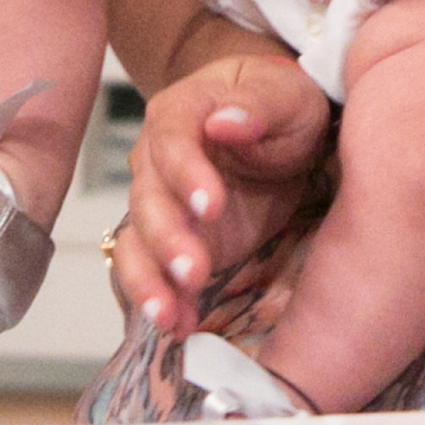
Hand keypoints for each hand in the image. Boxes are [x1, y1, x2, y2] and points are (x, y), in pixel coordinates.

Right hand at [106, 48, 330, 341]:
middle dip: (167, 238)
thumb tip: (223, 124)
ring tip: (171, 316)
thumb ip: (257, 106)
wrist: (280, 131)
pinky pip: (149, 271)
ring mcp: (160, 203)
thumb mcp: (287, 97)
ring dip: (150, 279)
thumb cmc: (283, 105)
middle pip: (147, 198)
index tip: (210, 206)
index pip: (172, 139)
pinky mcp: (171, 241)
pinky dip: (158, 299)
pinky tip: (178, 326)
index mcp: (183, 112)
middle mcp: (156, 158)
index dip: (185, 173)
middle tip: (194, 271)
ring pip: (137, 241)